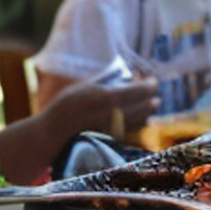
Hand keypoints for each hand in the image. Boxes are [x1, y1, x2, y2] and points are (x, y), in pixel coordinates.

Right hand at [44, 78, 159, 141]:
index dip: (149, 86)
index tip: (153, 82)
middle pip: (143, 106)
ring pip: (140, 120)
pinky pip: (133, 130)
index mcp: (107, 96)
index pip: (138, 91)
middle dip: (151, 99)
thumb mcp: (85, 86)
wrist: (54, 132)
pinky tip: (143, 119)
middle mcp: (113, 113)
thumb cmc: (67, 105)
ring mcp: (114, 127)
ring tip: (152, 105)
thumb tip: (124, 71)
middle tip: (155, 94)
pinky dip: (140, 123)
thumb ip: (106, 78)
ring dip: (148, 111)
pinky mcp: (111, 138)